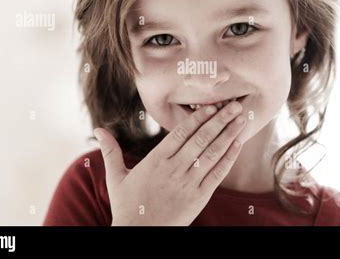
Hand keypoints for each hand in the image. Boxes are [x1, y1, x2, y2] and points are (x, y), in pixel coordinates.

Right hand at [94, 101, 245, 225]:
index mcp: (155, 161)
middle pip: (201, 139)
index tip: (211, 105)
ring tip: (241, 119)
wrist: (140, 236)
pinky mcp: (199, 198)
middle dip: (220, 120)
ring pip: (212, 153)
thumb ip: (111, 151)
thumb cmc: (127, 207)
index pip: (181, 133)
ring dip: (229, 134)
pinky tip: (237, 144)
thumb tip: (98, 130)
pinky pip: (217, 174)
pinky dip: (228, 158)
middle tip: (235, 104)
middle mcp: (174, 169)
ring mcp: (188, 183)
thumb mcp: (115, 178)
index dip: (198, 118)